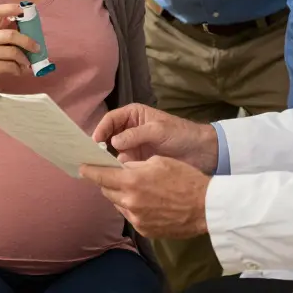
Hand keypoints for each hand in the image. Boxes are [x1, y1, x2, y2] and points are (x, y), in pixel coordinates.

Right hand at [0, 3, 37, 88]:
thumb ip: (3, 34)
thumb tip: (27, 28)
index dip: (12, 8)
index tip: (24, 10)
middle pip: (11, 35)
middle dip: (28, 41)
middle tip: (37, 48)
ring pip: (13, 52)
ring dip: (24, 59)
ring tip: (26, 64)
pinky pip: (11, 66)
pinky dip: (19, 70)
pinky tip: (19, 71)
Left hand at [80, 157, 209, 238]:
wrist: (205, 207)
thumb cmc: (185, 178)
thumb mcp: (158, 161)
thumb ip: (135, 166)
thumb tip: (121, 168)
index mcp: (132, 181)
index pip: (101, 176)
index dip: (89, 171)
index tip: (82, 167)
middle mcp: (130, 202)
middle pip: (107, 191)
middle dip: (107, 182)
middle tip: (112, 175)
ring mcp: (136, 218)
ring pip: (118, 204)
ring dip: (121, 195)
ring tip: (135, 189)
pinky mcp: (144, 230)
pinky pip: (130, 216)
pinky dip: (132, 208)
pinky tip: (146, 202)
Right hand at [93, 103, 218, 172]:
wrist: (201, 152)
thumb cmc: (181, 134)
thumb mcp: (159, 130)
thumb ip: (136, 134)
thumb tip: (114, 142)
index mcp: (133, 116)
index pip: (110, 120)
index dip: (101, 129)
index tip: (94, 143)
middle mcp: (129, 130)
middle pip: (108, 136)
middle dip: (100, 146)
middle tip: (91, 159)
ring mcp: (133, 147)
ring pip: (114, 152)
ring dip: (108, 160)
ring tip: (101, 170)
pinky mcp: (138, 162)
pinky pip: (124, 165)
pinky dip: (118, 170)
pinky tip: (114, 177)